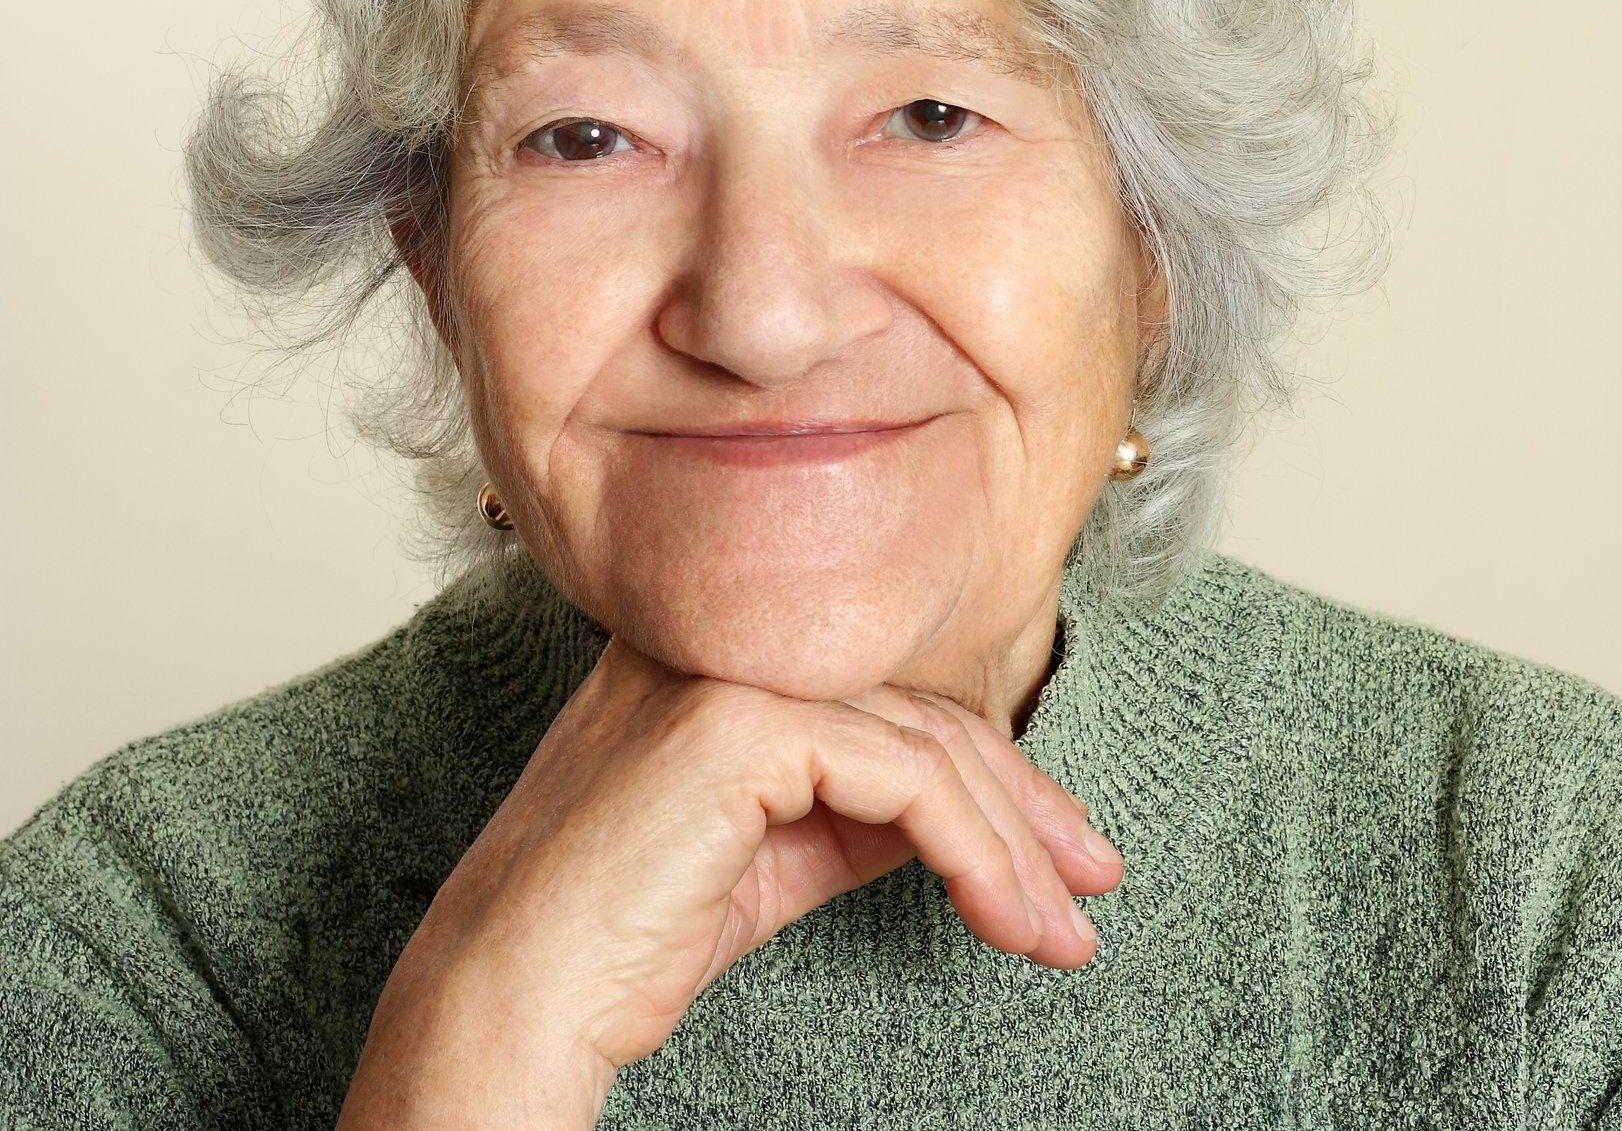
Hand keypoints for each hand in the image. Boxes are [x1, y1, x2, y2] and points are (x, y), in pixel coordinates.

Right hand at [337, 633, 1120, 1128]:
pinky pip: (906, 778)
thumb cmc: (624, 940)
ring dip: (1014, 847)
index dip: (990, 772)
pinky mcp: (740, 721)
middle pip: (925, 710)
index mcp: (719, 652)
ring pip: (929, 744)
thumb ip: (857, 811)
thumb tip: (970, 815)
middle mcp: (722, 639)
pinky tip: (1002, 916)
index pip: (892, 695)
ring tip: (1061, 934)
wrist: (512, 999)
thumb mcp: (775, 858)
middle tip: (1093, 888)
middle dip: (1025, 808)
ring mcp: (727, 668)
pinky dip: (974, 853)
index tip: (1058, 856)